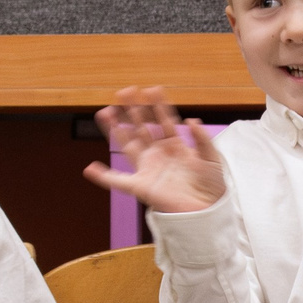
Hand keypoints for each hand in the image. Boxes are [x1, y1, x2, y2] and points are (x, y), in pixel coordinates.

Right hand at [84, 87, 226, 213]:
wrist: (209, 213)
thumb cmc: (212, 188)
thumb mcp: (212, 159)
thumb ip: (202, 140)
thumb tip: (191, 121)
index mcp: (176, 147)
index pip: (165, 121)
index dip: (158, 106)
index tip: (151, 89)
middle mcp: (159, 155)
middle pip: (142, 128)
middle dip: (133, 110)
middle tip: (125, 91)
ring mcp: (149, 169)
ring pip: (128, 144)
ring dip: (116, 128)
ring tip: (105, 112)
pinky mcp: (142, 187)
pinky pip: (118, 182)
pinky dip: (103, 177)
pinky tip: (90, 169)